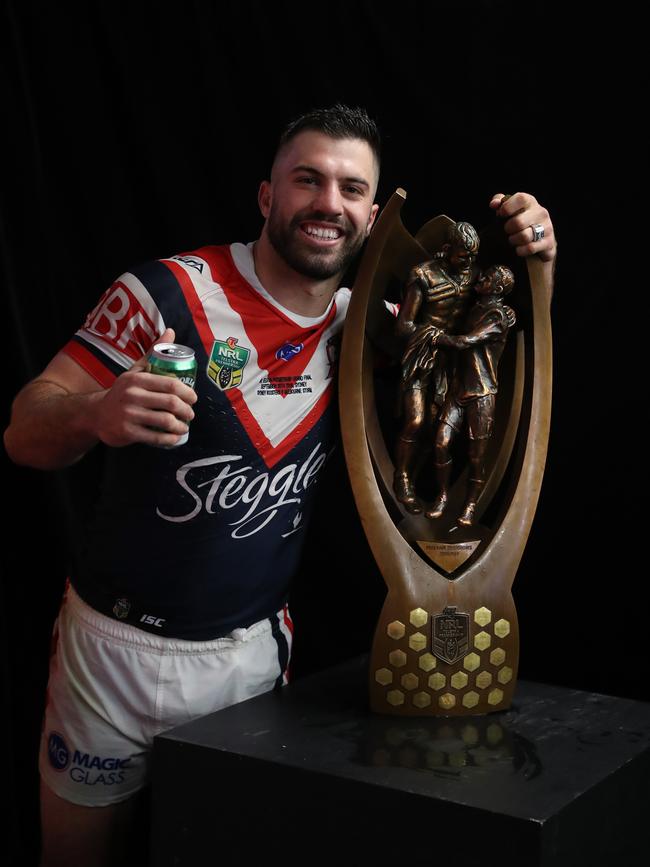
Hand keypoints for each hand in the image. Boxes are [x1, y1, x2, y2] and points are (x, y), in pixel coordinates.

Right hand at [93, 328, 197, 447]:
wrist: (96, 414)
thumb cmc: (123, 392)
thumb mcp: (135, 371)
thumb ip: (153, 353)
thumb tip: (171, 332)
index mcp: (137, 379)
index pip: (170, 384)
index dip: (187, 392)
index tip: (194, 398)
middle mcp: (132, 395)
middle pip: (170, 403)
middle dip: (186, 410)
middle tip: (191, 414)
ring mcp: (129, 414)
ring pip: (164, 421)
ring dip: (180, 426)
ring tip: (184, 426)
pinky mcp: (127, 432)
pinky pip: (155, 437)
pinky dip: (169, 439)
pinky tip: (174, 438)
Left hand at [490, 192, 556, 262]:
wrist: (539, 240)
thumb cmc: (520, 221)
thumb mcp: (510, 210)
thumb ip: (500, 203)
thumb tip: (494, 204)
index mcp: (531, 202)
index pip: (520, 199)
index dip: (507, 207)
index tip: (500, 215)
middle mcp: (541, 213)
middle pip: (518, 222)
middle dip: (507, 229)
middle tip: (507, 231)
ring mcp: (547, 228)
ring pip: (524, 236)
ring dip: (513, 241)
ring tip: (512, 240)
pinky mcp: (549, 243)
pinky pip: (530, 248)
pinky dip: (520, 251)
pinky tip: (519, 249)